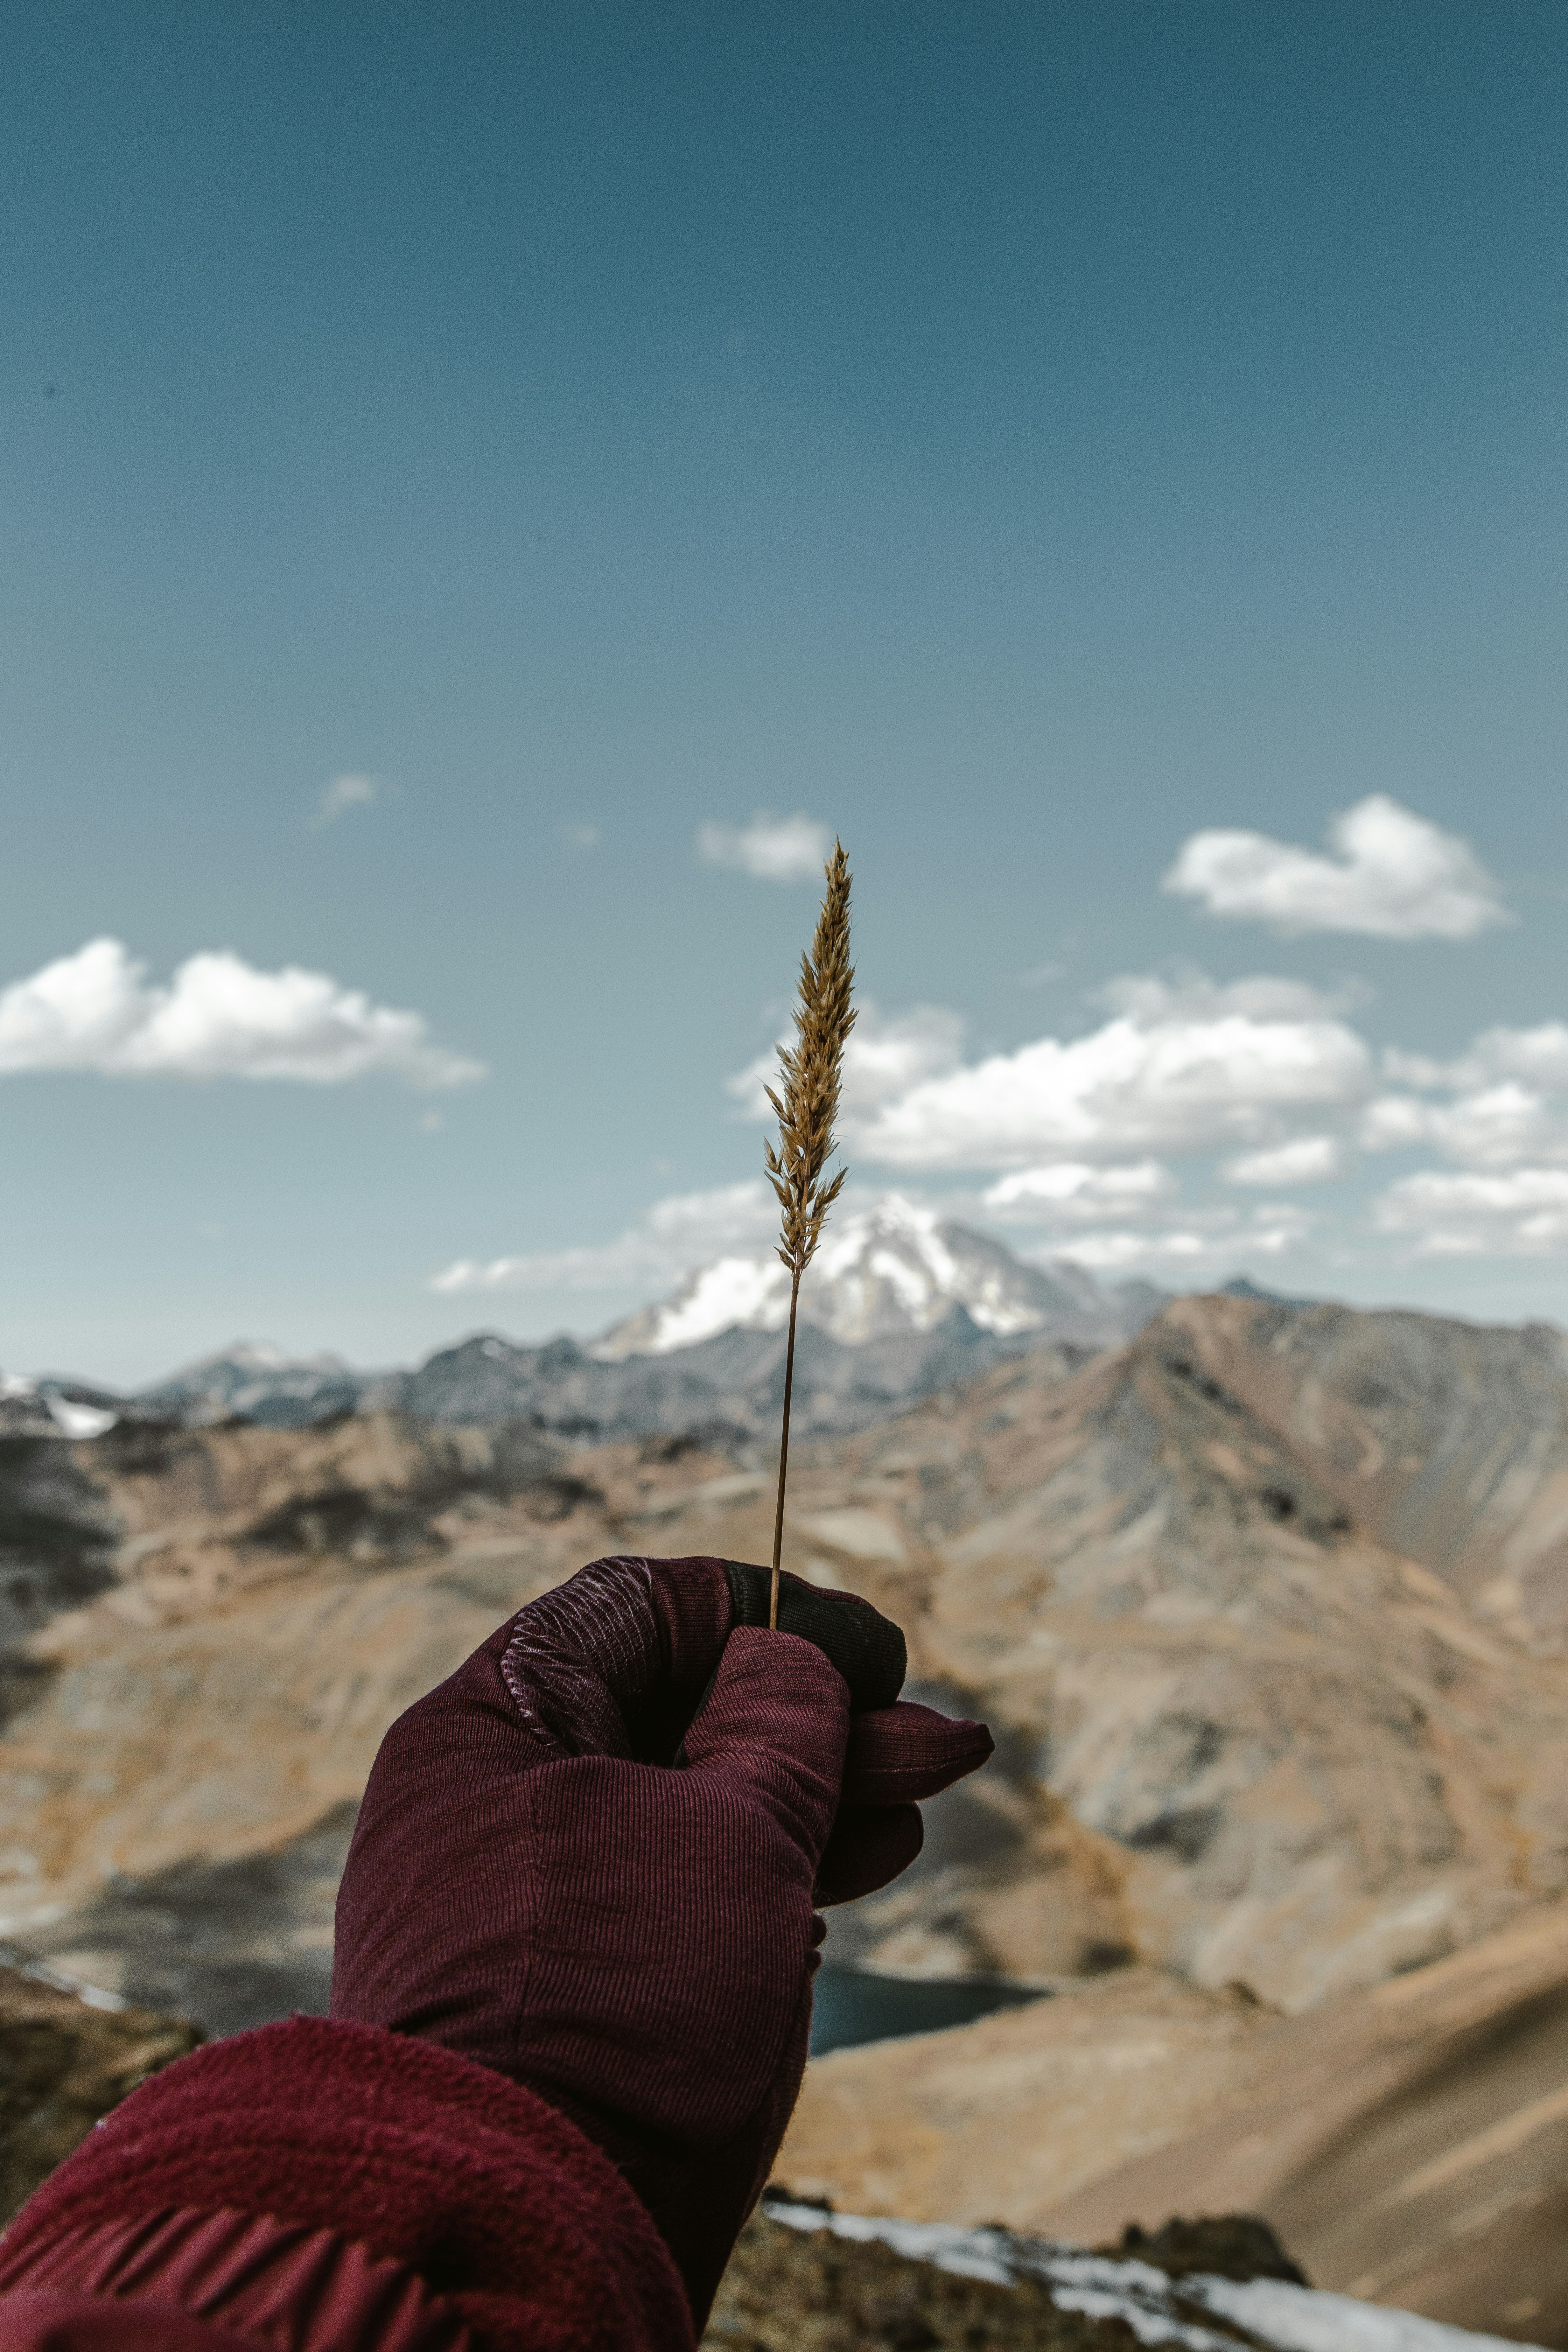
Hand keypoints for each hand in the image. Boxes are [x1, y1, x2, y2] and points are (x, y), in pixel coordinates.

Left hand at [330, 1552, 990, 2324]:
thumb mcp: (731, 1832)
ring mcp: (533, 1890)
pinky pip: (680, 1885)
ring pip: (692, 1803)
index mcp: (493, 1724)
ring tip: (920, 1800)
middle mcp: (497, 1795)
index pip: (639, 1610)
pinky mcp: (576, 1974)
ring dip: (818, 1794)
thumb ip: (781, 1724)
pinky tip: (859, 1864)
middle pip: (679, 1710)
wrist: (526, 2231)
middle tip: (944, 1745)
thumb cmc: (621, 2005)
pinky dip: (771, 1869)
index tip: (877, 1653)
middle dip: (821, 1721)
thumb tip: (789, 1658)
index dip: (770, 1614)